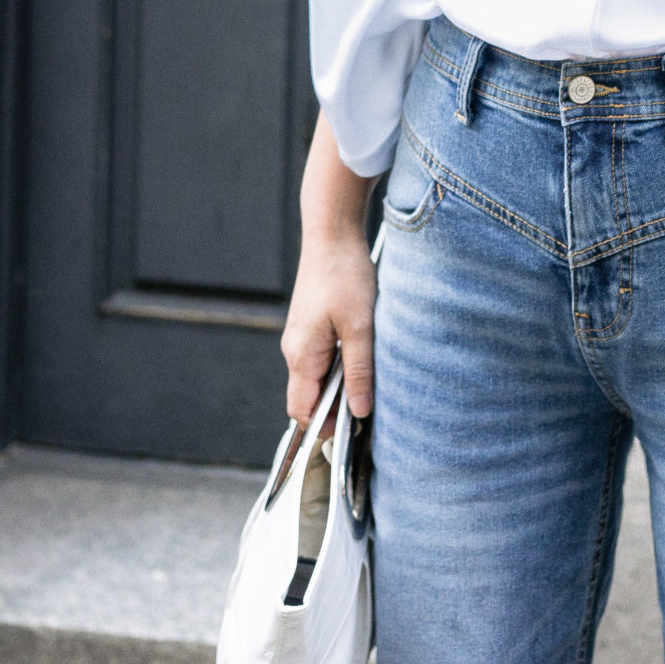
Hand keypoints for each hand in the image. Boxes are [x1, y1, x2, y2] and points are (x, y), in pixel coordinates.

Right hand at [281, 232, 376, 422]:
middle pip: (308, 398)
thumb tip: (360, 412)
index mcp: (302, 356)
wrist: (332, 234)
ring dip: (339, 387)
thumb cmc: (345, 275)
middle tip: (369, 406)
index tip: (355, 429)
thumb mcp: (360, 327)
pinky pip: (320, 361)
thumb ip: (360, 372)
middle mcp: (295, 350)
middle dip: (334, 409)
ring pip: (316, 379)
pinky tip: (361, 357)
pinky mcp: (310, 327)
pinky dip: (339, 368)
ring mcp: (300, 339)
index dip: (325, 427)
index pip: (302, 412)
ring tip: (369, 381)